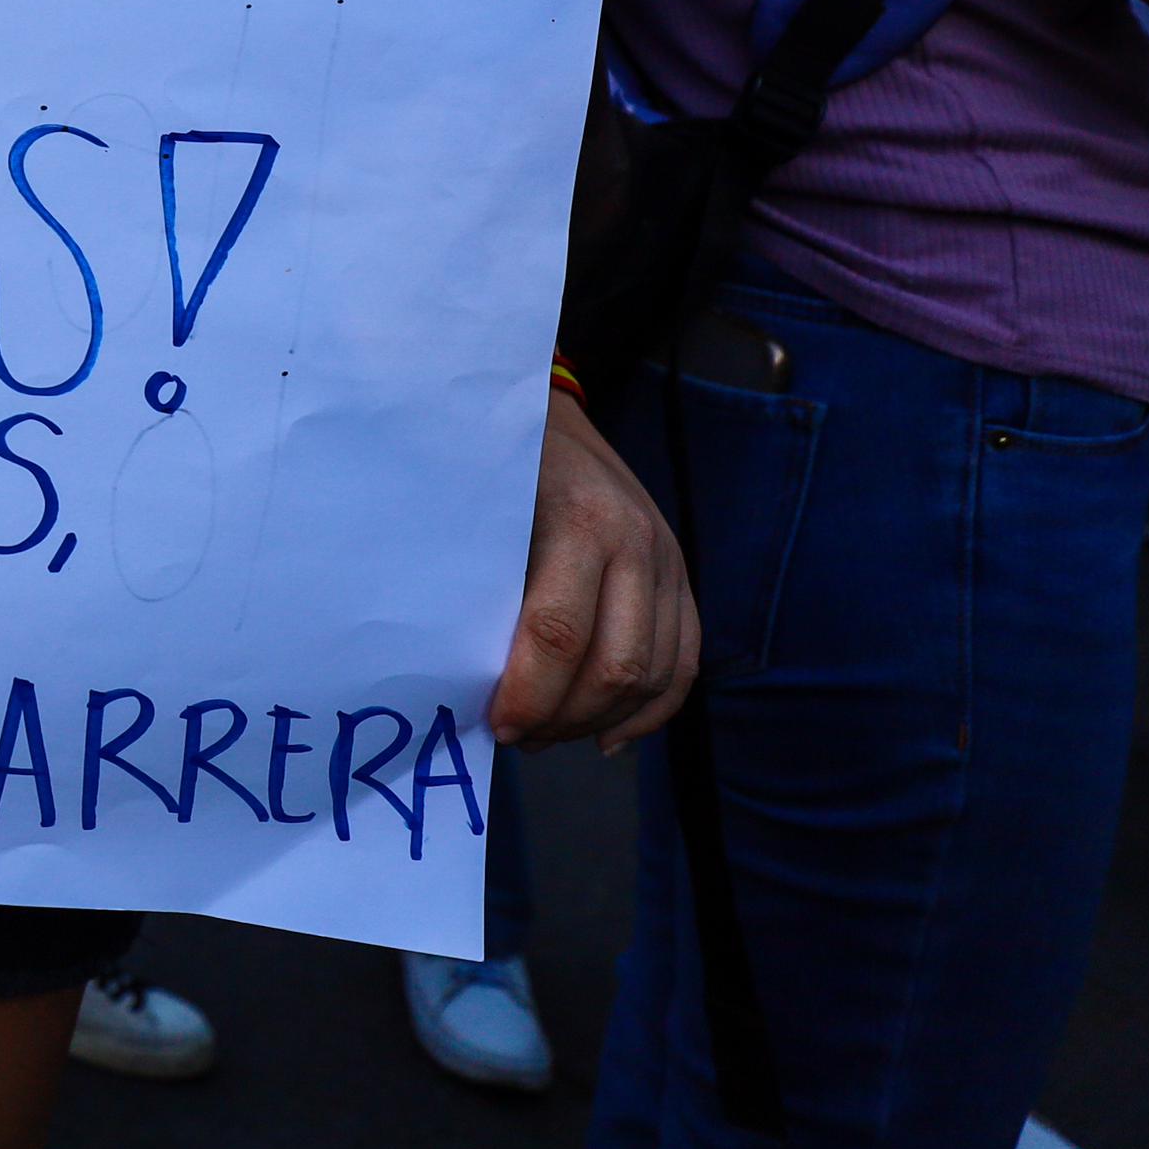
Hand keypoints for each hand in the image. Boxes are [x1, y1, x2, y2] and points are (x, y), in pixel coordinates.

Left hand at [490, 390, 698, 752]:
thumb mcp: (482, 507)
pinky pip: (685, 663)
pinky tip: (608, 737)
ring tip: (549, 735)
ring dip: (600, 720)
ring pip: (654, 675)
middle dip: (563, 716)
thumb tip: (462, 674)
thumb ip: (483, 582)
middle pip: (615, 665)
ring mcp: (670, 562)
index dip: (528, 693)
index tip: (496, 724)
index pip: (557, 633)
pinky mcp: (684, 578)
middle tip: (516, 734)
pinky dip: (650, 712)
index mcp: (580, 522)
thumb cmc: (501, 463)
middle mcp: (637, 544)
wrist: (553, 410)